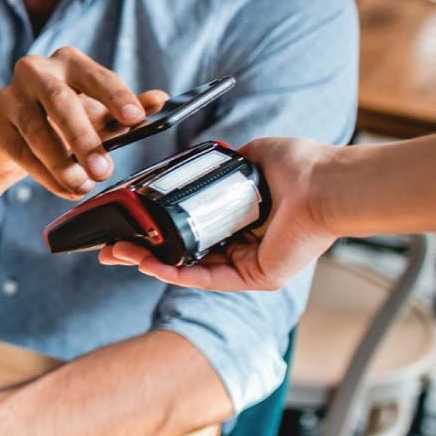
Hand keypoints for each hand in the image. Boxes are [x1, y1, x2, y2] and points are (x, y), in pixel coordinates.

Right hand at [0, 48, 166, 198]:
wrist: (15, 139)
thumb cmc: (64, 121)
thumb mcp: (101, 115)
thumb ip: (129, 109)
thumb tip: (160, 100)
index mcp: (68, 62)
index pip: (95, 76)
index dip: (116, 96)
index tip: (136, 118)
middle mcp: (35, 71)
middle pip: (59, 100)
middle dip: (83, 138)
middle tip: (103, 169)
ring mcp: (10, 98)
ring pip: (36, 130)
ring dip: (62, 163)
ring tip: (83, 184)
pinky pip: (22, 152)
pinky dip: (46, 175)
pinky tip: (66, 189)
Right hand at [100, 137, 333, 290]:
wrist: (325, 184)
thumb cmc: (300, 167)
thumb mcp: (251, 157)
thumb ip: (224, 163)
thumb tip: (200, 161)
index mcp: (241, 219)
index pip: (190, 229)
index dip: (157, 229)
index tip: (128, 224)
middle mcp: (243, 245)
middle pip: (182, 253)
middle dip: (142, 251)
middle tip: (110, 249)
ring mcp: (249, 264)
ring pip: (188, 268)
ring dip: (149, 262)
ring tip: (118, 254)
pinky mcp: (255, 276)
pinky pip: (207, 278)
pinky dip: (174, 273)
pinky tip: (148, 264)